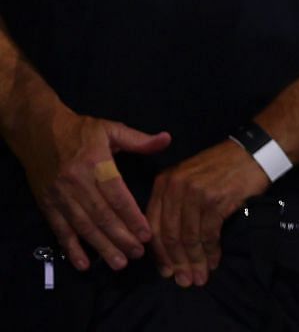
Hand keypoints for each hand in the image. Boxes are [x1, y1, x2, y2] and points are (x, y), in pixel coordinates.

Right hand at [11, 106, 169, 271]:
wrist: (38, 131)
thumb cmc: (80, 131)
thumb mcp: (111, 129)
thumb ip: (139, 139)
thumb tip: (167, 139)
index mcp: (96, 163)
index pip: (117, 196)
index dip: (132, 217)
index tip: (147, 234)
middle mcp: (77, 183)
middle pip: (101, 216)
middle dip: (121, 238)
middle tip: (137, 255)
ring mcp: (60, 196)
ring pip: (83, 226)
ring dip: (101, 247)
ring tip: (119, 263)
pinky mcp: (47, 205)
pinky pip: (60, 230)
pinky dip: (71, 248)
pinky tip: (83, 264)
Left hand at [145, 140, 269, 286]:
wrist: (255, 151)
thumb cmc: (222, 168)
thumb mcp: (189, 178)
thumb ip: (174, 204)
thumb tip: (168, 244)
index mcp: (164, 183)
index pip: (153, 225)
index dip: (159, 253)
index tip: (166, 271)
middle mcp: (175, 187)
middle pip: (169, 235)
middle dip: (176, 262)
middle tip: (183, 281)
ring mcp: (195, 193)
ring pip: (188, 238)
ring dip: (194, 261)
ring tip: (199, 277)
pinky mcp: (215, 200)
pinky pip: (208, 234)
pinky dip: (210, 252)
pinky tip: (213, 262)